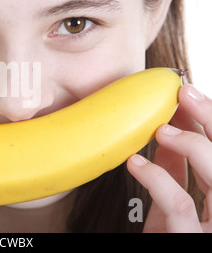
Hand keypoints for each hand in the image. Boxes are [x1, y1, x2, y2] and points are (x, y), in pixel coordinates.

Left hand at [127, 84, 211, 232]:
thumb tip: (165, 133)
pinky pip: (181, 205)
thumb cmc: (169, 238)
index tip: (190, 95)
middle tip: (184, 93)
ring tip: (161, 129)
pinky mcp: (195, 242)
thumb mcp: (169, 208)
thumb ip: (173, 174)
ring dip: (193, 146)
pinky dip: (158, 179)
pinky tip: (136, 163)